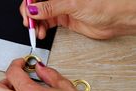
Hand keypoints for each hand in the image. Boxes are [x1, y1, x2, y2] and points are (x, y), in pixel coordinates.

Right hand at [20, 0, 135, 38]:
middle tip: (29, 24)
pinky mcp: (63, 18)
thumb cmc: (104, 5)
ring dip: (36, 24)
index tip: (27, 12)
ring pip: (40, 15)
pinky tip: (41, 33)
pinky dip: (42, 29)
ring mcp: (60, 8)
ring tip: (37, 32)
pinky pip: (47, 23)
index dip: (29, 3)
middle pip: (36, 4)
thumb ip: (50, 7)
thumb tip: (33, 9)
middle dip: (30, 14)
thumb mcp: (72, 4)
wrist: (117, 19)